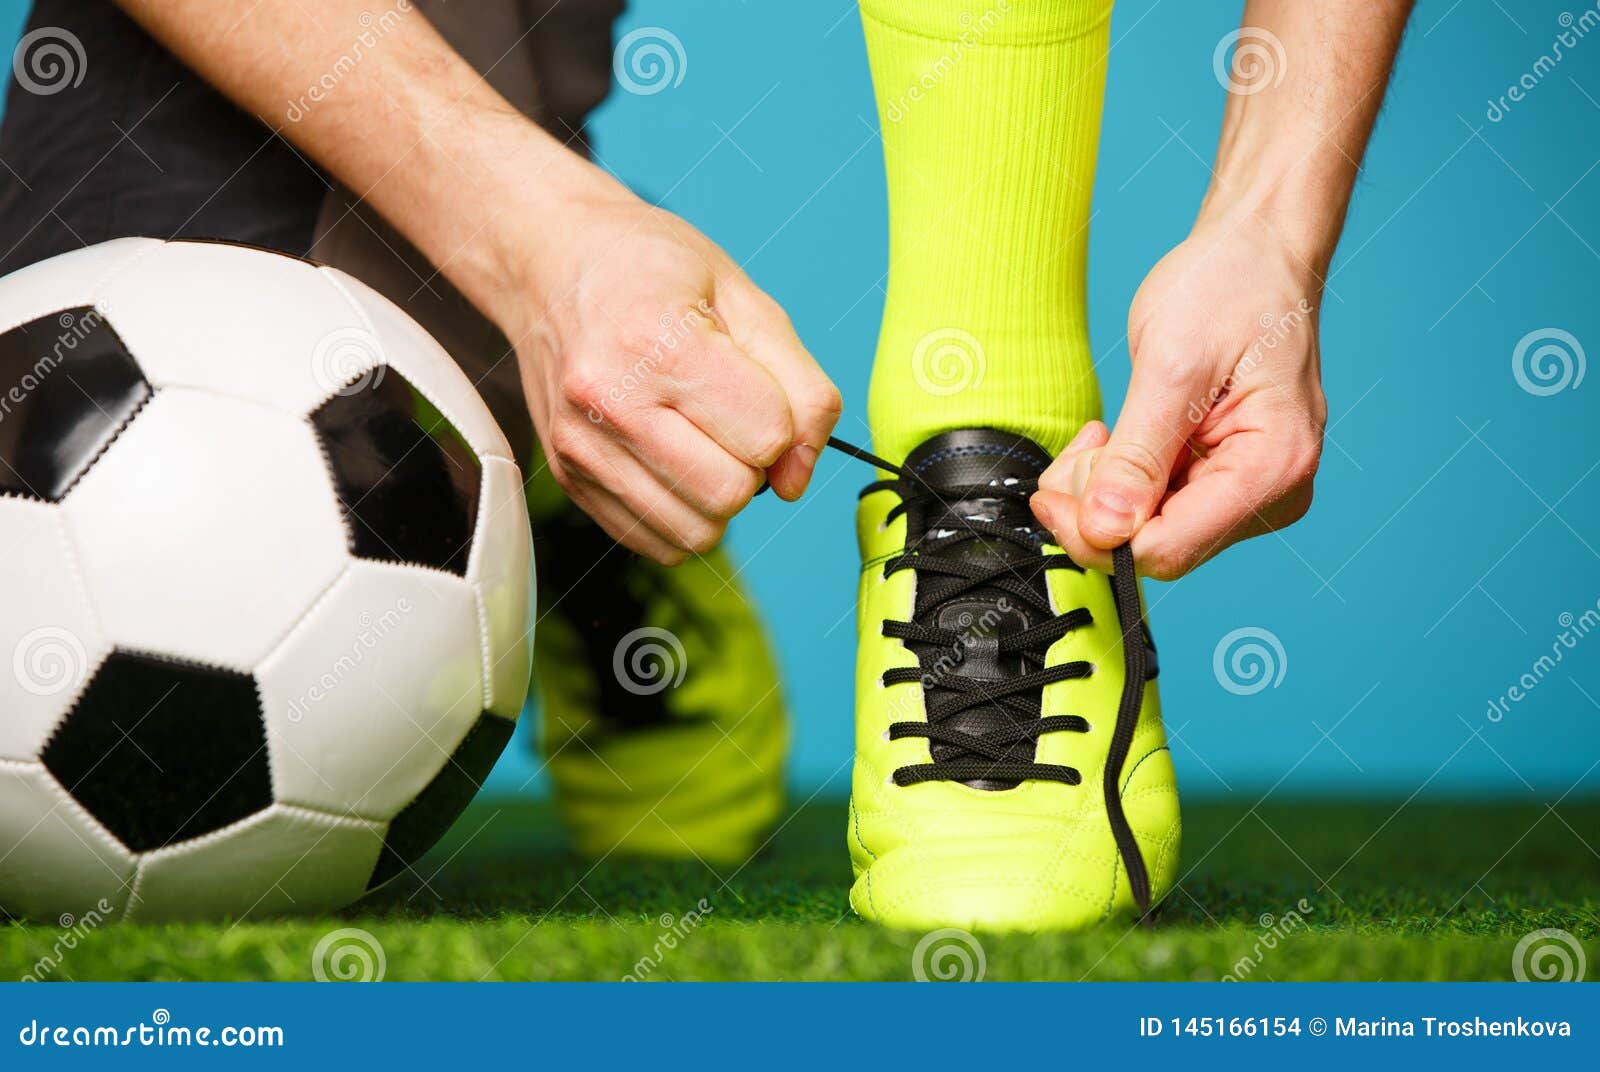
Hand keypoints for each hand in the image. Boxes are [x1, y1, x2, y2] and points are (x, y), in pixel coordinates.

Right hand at [493, 187, 840, 564]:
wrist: (549, 260)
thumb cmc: (653, 270)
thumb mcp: (747, 300)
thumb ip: (801, 390)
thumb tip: (797, 480)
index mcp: (658, 340)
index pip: (767, 435)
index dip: (783, 419)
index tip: (756, 387)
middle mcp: (608, 399)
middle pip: (730, 494)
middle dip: (751, 464)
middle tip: (729, 416)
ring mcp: (580, 445)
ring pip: (695, 533)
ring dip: (718, 497)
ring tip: (698, 438)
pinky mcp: (568, 478)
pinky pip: (656, 543)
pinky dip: (682, 514)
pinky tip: (670, 461)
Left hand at [1030, 216, 1326, 579]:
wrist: (1256, 254)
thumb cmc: (1230, 287)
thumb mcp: (1171, 364)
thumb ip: (1137, 456)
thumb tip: (1104, 530)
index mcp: (1272, 467)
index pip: (1166, 549)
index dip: (1096, 532)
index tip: (1051, 491)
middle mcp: (1273, 493)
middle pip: (1155, 549)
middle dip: (1097, 507)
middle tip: (1084, 442)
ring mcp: (1252, 492)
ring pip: (1149, 533)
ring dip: (1105, 490)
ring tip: (1103, 431)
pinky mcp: (1227, 483)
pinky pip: (1157, 509)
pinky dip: (1122, 480)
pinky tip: (1121, 437)